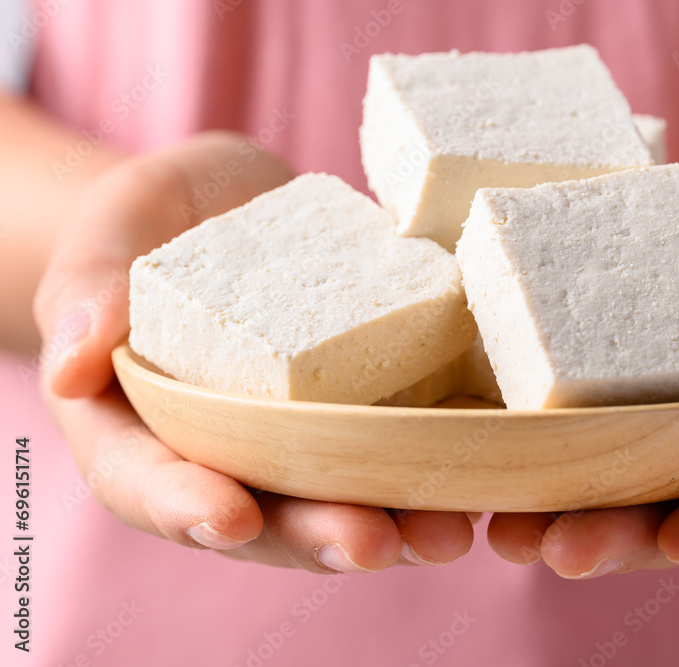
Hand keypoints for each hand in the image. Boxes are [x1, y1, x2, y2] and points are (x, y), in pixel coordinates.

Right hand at [34, 132, 474, 571]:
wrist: (235, 207)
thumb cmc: (158, 218)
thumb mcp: (116, 229)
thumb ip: (91, 286)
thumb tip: (73, 364)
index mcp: (146, 425)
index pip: (149, 481)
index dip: (185, 505)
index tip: (227, 513)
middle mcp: (230, 451)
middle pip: (263, 513)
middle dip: (316, 534)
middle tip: (369, 543)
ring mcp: (304, 438)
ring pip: (342, 498)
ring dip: (396, 523)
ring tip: (445, 534)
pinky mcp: (368, 408)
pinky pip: (401, 449)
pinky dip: (440, 470)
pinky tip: (485, 482)